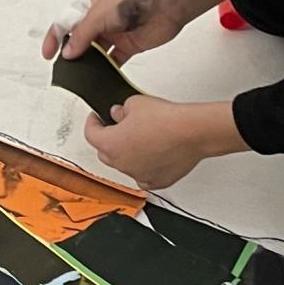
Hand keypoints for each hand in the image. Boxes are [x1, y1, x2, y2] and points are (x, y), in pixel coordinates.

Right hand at [45, 0, 197, 64]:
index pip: (64, 23)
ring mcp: (113, 34)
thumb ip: (82, 35)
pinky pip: (112, 61)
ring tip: (80, 77)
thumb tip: (68, 53)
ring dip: (88, 63)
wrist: (167, 4)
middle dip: (70, 54)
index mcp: (88, 6)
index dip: (54, 39)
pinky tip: (101, 78)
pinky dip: (107, 70)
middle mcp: (99, 20)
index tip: (48, 55)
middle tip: (64, 69)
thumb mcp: (99, 15)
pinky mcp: (127, 46)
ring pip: (95, 53)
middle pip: (78, 40)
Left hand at [84, 91, 216, 192]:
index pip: (91, 134)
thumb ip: (121, 111)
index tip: (96, 118)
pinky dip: (144, 167)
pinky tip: (152, 155)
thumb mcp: (135, 103)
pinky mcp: (157, 181)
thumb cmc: (166, 120)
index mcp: (110, 144)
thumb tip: (118, 114)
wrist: (192, 132)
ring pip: (125, 165)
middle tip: (117, 127)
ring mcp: (139, 175)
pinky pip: (144, 176)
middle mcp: (121, 163)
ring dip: (127, 154)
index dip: (92, 122)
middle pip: (105, 152)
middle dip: (108, 140)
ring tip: (141, 138)